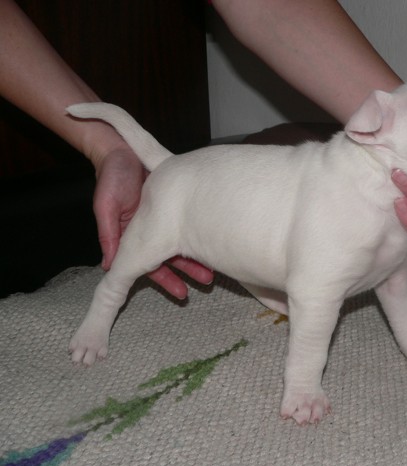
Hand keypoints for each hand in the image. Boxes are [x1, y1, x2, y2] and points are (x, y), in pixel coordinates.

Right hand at [93, 147, 212, 297]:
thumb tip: (110, 265)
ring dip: (197, 253)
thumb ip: (109, 235)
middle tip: (207, 281)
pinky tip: (213, 237)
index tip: (181, 292)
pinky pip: (190, 218)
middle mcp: (153, 228)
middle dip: (188, 269)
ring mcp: (166, 215)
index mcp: (134, 234)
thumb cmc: (111, 176)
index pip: (151, 262)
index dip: (165, 278)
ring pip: (184, 239)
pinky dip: (199, 228)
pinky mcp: (177, 201)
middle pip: (172, 254)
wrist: (122, 148)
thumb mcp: (106, 207)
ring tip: (215, 266)